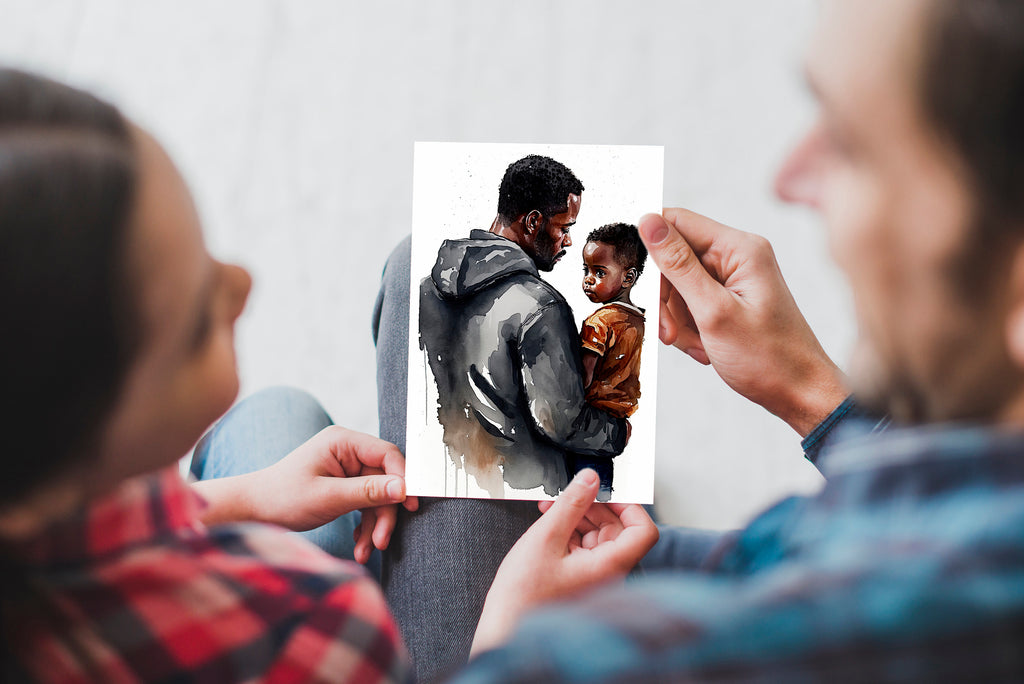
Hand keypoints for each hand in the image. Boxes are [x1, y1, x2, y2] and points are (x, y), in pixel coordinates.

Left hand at [194, 426, 417, 563]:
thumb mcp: (328, 497)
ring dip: (375, 525)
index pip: (387, 454)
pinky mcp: (344, 485)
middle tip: (382, 541)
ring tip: (366, 550)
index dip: (403, 479)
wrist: (252, 512)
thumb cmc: (282, 498)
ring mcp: (346, 468)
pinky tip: (360, 544)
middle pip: (385, 480)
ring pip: (377, 496)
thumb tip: (403, 489)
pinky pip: (365, 504)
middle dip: (384, 512)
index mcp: (343, 442)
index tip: (411, 505)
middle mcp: (347, 451)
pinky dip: (365, 526)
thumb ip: (367, 492)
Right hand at [471, 469, 657, 654]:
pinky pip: (585, 552)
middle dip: (594, 509)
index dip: (628, 506)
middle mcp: (609, 576)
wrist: (505, 632)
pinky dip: (571, 536)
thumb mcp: (545, 538)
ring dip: (579, 520)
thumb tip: (590, 479)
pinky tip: (550, 529)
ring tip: (551, 511)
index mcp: (609, 567)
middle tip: (569, 497)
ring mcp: (596, 581)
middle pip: (619, 531)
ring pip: (600, 540)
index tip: (605, 493)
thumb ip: (571, 504)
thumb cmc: (523, 597)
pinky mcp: (581, 584)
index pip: (643, 531)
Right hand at [638, 209, 847, 435]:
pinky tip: (703, 346)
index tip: (641, 280)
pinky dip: (688, 327)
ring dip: (677, 318)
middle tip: (670, 330)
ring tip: (694, 343)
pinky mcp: (729, 298)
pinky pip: (691, 303)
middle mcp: (738, 256)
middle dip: (666, 297)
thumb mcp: (714, 311)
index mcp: (740, 248)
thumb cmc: (770, 357)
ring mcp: (734, 278)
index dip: (651, 247)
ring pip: (678, 285)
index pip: (677, 221)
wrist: (799, 393)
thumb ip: (678, 265)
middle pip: (674, 258)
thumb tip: (649, 223)